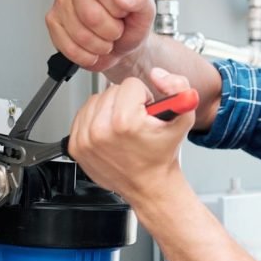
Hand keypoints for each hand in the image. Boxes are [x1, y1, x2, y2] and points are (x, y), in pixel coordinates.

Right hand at [45, 0, 154, 71]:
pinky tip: (93, 49)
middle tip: (116, 31)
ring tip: (106, 40)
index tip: (123, 13)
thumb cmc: (131, 25)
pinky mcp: (53, 22)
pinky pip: (69, 46)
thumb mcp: (145, 10)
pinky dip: (86, 55)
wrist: (122, 47)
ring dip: (99, 45)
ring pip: (79, 33)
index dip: (116, 7)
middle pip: (90, 14)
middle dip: (109, 31)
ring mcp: (62, 2)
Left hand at [68, 68, 195, 200]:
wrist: (149, 185)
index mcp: (124, 122)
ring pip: (96, 100)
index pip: (130, 85)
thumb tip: (157, 75)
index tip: (146, 114)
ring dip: (109, 109)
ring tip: (123, 128)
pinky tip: (109, 133)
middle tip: (136, 122)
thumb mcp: (184, 118)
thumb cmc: (162, 154)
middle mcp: (100, 130)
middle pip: (111, 90)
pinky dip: (96, 120)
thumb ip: (178, 87)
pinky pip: (82, 115)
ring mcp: (85, 139)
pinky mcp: (76, 146)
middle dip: (126, 102)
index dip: (143, 97)